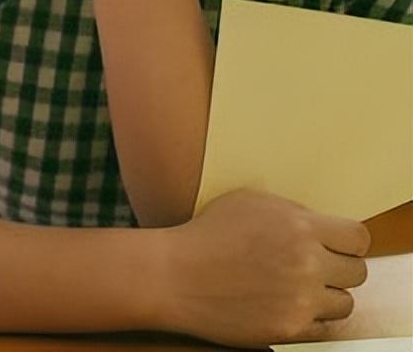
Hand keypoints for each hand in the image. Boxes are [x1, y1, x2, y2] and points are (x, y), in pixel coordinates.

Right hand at [162, 189, 369, 346]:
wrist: (174, 275)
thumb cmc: (205, 234)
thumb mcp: (248, 202)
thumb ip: (292, 212)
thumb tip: (323, 227)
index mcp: (299, 227)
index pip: (358, 238)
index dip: (349, 242)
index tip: (337, 246)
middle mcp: (306, 264)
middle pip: (357, 273)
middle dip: (337, 268)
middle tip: (314, 267)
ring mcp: (299, 300)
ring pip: (345, 304)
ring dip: (326, 296)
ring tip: (298, 288)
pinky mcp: (289, 329)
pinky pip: (324, 328)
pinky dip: (309, 318)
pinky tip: (285, 305)